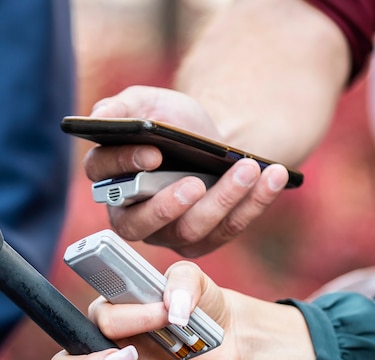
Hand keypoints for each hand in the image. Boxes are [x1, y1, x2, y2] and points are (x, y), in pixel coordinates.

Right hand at [48, 260, 312, 359]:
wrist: (227, 336)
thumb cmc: (198, 304)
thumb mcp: (192, 279)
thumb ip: (181, 281)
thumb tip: (174, 308)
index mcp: (105, 315)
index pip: (99, 321)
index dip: (130, 320)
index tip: (166, 314)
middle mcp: (100, 350)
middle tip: (129, 358)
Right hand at [83, 86, 288, 256]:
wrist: (215, 141)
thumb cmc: (175, 124)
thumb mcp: (149, 104)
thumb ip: (122, 107)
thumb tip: (101, 116)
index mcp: (110, 181)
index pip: (105, 181)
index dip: (126, 168)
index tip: (153, 153)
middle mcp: (132, 216)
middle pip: (140, 224)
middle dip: (168, 206)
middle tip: (195, 183)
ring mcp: (168, 233)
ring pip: (189, 229)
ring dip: (221, 200)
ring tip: (246, 168)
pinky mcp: (203, 241)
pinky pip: (228, 229)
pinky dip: (254, 203)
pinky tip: (272, 175)